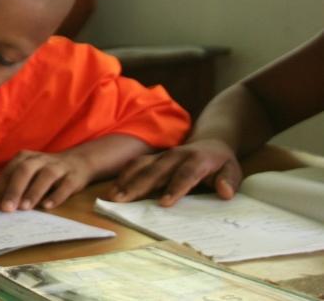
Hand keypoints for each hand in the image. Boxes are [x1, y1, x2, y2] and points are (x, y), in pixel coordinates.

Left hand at [0, 150, 91, 211]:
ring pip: (46, 176)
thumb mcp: (21, 173)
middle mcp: (39, 160)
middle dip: (14, 190)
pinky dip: (57, 195)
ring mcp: (58, 167)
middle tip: (6, 209)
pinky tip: (48, 206)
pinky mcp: (73, 177)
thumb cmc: (42, 170)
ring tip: (25, 208)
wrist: (78, 163)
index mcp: (24, 158)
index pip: (9, 173)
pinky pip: (65, 185)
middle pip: (25, 171)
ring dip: (34, 191)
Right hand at [109, 139, 240, 205]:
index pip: (185, 175)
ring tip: (112, 196)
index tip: (164, 204)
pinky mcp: (152, 158)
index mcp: (197, 160)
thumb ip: (229, 181)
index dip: (175, 188)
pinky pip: (135, 165)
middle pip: (155, 171)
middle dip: (138, 186)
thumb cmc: (221, 163)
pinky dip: (123, 176)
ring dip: (125, 181)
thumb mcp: (233, 171)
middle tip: (122, 200)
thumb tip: (224, 191)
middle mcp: (176, 156)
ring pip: (141, 166)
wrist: (210, 142)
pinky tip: (113, 189)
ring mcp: (161, 156)